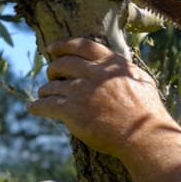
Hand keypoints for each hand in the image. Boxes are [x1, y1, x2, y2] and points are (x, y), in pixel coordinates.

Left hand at [27, 38, 178, 160]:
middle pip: (62, 63)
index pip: (81, 45)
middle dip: (53, 69)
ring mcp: (81, 91)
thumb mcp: (142, 81)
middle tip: (51, 74)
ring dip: (45, 89)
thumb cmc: (148, 112)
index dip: (63, 45)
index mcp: (110, 63)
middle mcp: (93, 73)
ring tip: (43, 94)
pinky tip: (33, 107)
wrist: (143, 136)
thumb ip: (125, 70)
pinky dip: (37, 106)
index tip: (51, 48)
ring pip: (52, 85)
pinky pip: (46, 105)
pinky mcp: (71, 111)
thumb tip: (117, 65)